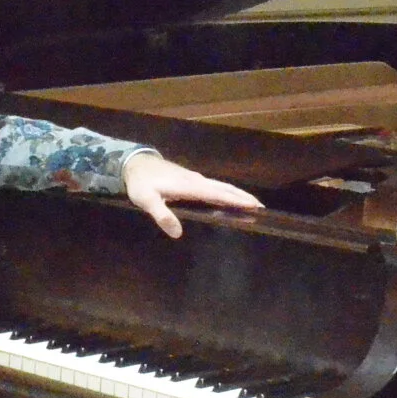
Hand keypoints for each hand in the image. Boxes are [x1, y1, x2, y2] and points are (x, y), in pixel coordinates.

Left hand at [122, 153, 262, 237]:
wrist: (134, 163)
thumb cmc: (140, 183)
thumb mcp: (146, 200)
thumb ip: (162, 215)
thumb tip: (178, 233)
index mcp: (189, 186)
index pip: (218, 194)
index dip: (235, 200)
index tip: (254, 206)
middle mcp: (196, 180)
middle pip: (224, 188)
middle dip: (243, 197)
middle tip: (262, 207)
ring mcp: (194, 178)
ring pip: (220, 186)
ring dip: (236, 194)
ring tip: (251, 203)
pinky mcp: (190, 179)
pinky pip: (213, 186)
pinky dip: (225, 192)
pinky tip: (227, 198)